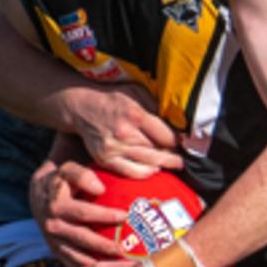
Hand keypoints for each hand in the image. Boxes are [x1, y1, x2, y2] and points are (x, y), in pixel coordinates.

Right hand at [30, 154, 127, 266]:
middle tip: (123, 249)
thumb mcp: (67, 169)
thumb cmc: (61, 178)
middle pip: (81, 237)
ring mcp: (52, 239)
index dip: (103, 215)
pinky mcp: (54, 249)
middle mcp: (52, 224)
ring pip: (75, 254)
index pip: (83, 212)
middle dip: (102, 245)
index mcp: (56, 204)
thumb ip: (81, 174)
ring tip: (115, 266)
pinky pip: (70, 262)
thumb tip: (99, 189)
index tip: (124, 215)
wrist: (40, 193)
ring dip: (95, 262)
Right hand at [66, 83, 181, 177]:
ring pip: (148, 163)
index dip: (179, 141)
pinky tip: (153, 169)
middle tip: (182, 160)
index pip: (166, 135)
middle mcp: (125, 133)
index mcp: (135, 115)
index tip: (185, 144)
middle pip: (159, 151)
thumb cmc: (113, 101)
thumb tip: (177, 120)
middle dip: (173, 156)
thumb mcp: (136, 94)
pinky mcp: (106, 159)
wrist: (82, 109)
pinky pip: (132, 172)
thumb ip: (155, 106)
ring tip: (172, 164)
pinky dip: (146, 173)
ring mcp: (115, 148)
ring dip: (163, 165)